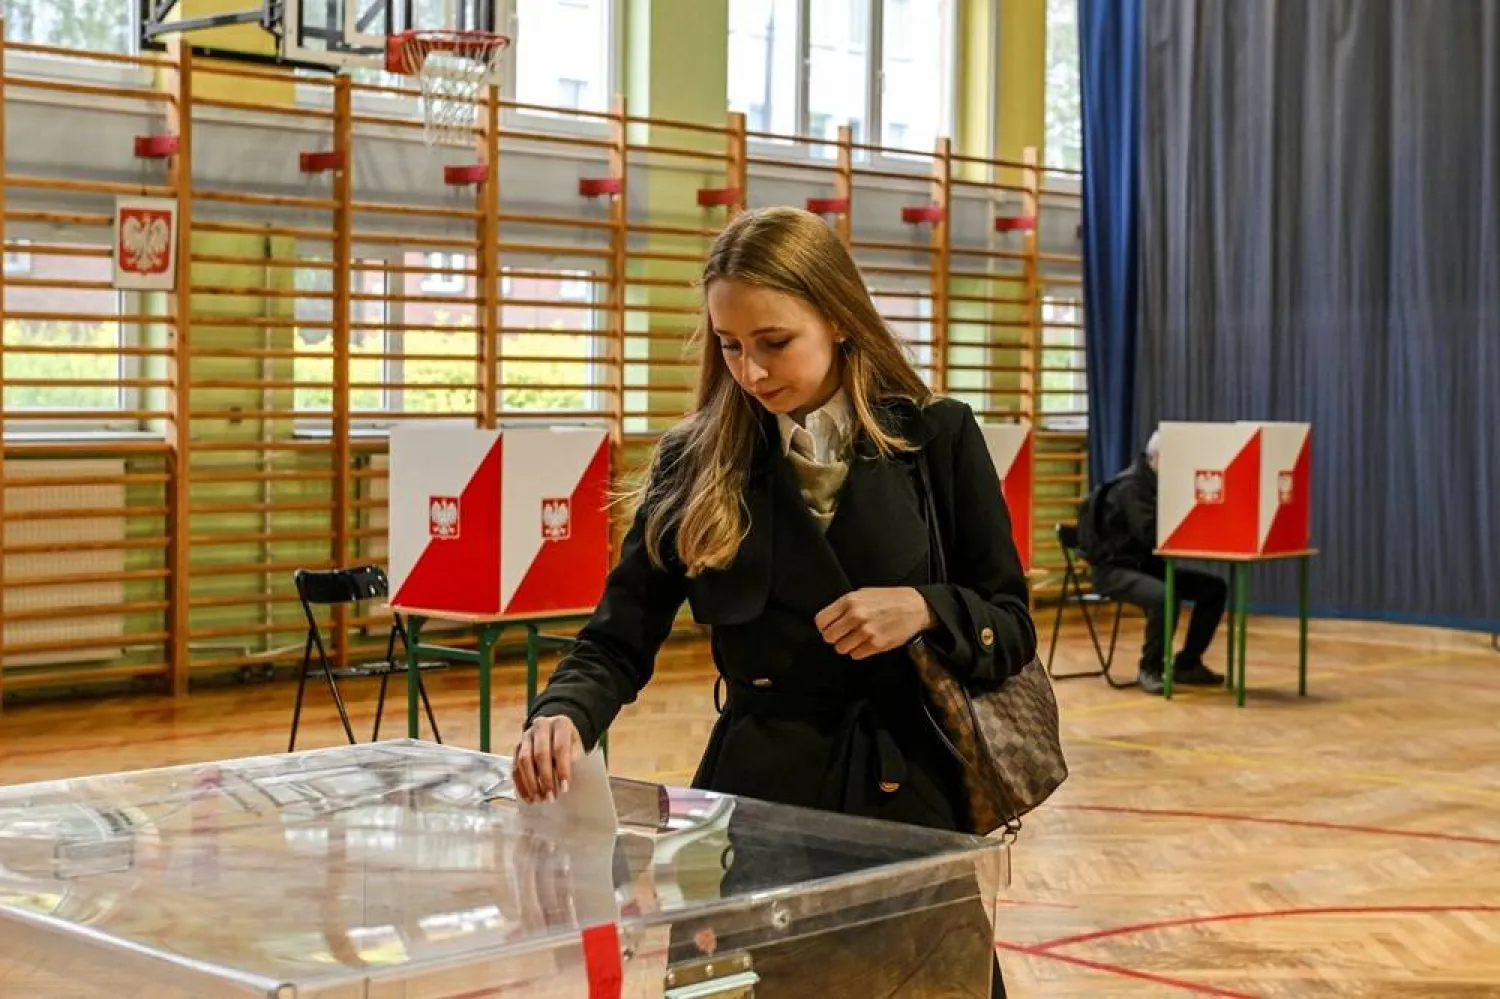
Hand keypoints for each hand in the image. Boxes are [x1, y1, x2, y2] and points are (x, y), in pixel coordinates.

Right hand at [514, 715, 582, 803]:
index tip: (564, 788)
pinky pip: (515, 766)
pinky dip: (521, 784)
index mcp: (560, 724)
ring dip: (531, 783)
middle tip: (550, 797)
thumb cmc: (570, 743)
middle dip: (545, 778)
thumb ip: (574, 760)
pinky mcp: (517, 746)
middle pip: (540, 753)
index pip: (560, 747)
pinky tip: (528, 797)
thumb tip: (564, 782)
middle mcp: (541, 726)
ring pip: (524, 760)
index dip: (562, 769)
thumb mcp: (577, 747)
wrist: (556, 732)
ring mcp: (526, 736)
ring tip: (539, 799)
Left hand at [815, 587, 936, 659]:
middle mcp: (856, 615)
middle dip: (835, 638)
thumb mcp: (862, 594)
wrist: (914, 606)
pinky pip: (856, 655)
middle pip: (829, 637)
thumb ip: (844, 606)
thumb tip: (828, 622)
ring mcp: (866, 631)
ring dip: (847, 645)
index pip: (821, 621)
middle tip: (844, 635)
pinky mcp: (877, 644)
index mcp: (849, 601)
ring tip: (857, 638)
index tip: (830, 628)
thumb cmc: (887, 599)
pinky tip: (867, 642)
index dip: (824, 626)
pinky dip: (859, 651)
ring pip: (841, 648)